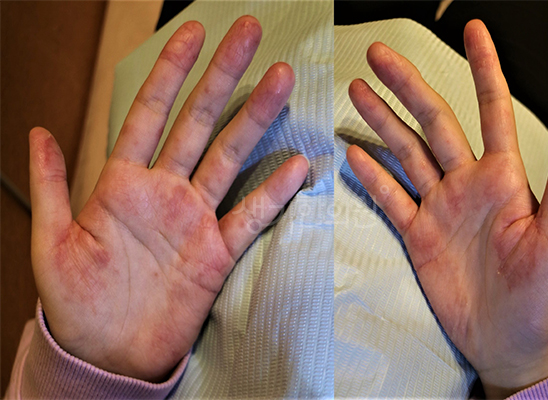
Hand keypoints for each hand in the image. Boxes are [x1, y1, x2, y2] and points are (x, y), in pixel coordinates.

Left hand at [29, 16, 307, 381]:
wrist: (107, 353)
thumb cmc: (73, 302)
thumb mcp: (51, 243)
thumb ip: (52, 187)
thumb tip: (38, 132)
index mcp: (122, 184)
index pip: (150, 114)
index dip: (170, 72)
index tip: (192, 32)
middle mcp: (165, 193)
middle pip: (198, 122)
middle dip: (222, 76)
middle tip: (248, 34)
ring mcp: (195, 219)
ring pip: (229, 158)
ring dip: (255, 120)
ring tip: (279, 81)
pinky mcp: (216, 253)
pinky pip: (249, 218)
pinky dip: (271, 194)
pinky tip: (295, 167)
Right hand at [347, 20, 547, 397]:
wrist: (510, 340)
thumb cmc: (544, 291)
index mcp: (504, 176)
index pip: (491, 108)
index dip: (483, 67)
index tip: (473, 29)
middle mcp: (467, 183)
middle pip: (432, 122)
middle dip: (406, 86)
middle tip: (378, 56)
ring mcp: (439, 207)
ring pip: (405, 153)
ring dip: (381, 122)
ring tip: (357, 93)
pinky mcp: (418, 234)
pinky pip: (391, 197)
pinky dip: (372, 176)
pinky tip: (353, 154)